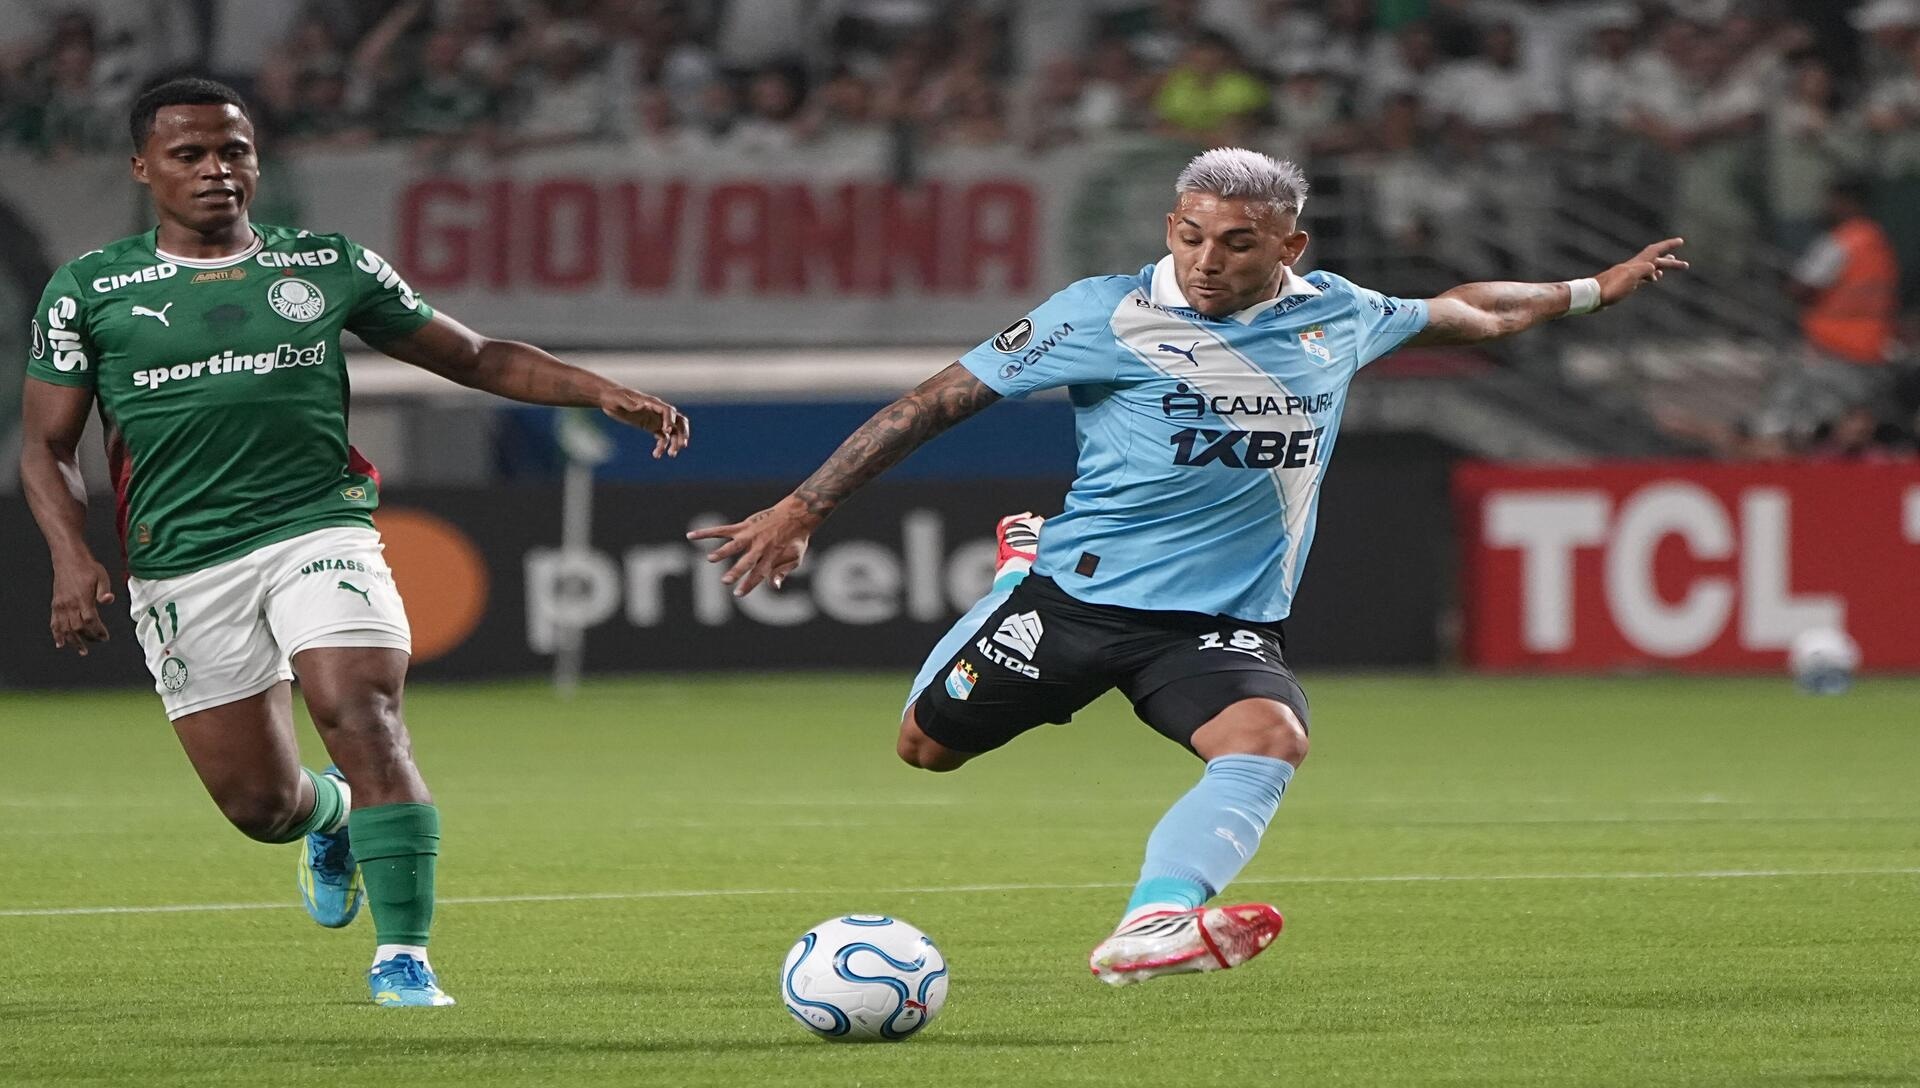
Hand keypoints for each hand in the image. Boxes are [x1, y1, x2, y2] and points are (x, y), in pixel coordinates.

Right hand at [50, 556, 114, 655]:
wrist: (68, 559)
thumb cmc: (87, 567)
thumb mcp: (101, 576)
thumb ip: (104, 590)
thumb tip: (108, 600)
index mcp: (82, 598)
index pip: (90, 621)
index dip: (97, 631)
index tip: (105, 637)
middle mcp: (69, 604)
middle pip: (77, 628)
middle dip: (88, 638)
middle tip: (97, 641)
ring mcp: (60, 605)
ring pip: (65, 628)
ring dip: (73, 641)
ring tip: (81, 650)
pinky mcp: (55, 604)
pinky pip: (54, 622)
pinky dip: (57, 634)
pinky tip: (60, 643)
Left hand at [599, 388, 689, 457]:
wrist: (608, 398)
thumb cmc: (613, 396)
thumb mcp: (618, 399)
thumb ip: (630, 403)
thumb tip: (643, 406)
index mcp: (652, 403)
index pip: (668, 410)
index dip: (670, 420)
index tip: (666, 431)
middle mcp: (657, 411)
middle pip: (678, 420)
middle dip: (683, 432)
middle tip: (682, 445)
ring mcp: (656, 419)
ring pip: (673, 431)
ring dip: (675, 442)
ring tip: (671, 455)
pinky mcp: (651, 426)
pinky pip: (663, 437)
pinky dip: (663, 446)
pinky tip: (656, 455)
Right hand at [685, 495, 820, 596]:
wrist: (796, 514)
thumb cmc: (795, 539)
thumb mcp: (796, 558)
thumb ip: (783, 572)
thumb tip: (774, 587)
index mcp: (771, 557)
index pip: (759, 574)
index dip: (749, 584)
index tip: (738, 594)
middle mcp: (759, 547)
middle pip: (746, 561)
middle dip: (736, 571)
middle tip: (725, 581)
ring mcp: (750, 536)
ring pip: (733, 546)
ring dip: (722, 552)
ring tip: (710, 559)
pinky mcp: (742, 527)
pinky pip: (722, 530)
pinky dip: (706, 533)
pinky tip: (691, 536)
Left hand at [1596, 238, 1688, 307]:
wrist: (1592, 296)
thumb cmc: (1610, 287)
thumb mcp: (1630, 277)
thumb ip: (1644, 271)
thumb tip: (1655, 268)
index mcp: (1636, 264)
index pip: (1655, 250)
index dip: (1668, 245)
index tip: (1681, 241)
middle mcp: (1633, 267)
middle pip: (1655, 261)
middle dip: (1671, 262)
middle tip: (1685, 265)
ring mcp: (1628, 275)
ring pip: (1649, 268)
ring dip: (1661, 267)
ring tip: (1672, 266)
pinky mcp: (1624, 284)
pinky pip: (1642, 277)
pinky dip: (1651, 276)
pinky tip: (1653, 279)